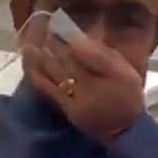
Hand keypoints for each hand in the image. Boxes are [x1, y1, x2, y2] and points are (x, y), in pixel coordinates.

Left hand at [21, 35, 143, 141]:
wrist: (123, 129)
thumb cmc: (127, 95)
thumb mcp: (126, 72)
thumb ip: (104, 55)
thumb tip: (81, 38)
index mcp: (110, 72)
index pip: (86, 51)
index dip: (71, 38)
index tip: (59, 28)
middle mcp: (92, 85)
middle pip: (69, 60)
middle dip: (55, 45)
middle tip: (44, 33)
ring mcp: (78, 98)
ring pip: (57, 73)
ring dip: (42, 58)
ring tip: (30, 46)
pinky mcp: (68, 109)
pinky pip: (50, 90)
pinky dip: (39, 77)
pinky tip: (30, 67)